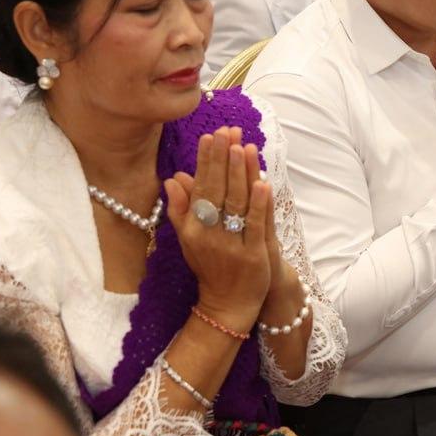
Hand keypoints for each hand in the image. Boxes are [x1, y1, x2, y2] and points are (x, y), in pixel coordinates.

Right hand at [164, 127, 279, 331]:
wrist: (227, 305)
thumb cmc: (209, 266)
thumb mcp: (189, 239)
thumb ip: (181, 209)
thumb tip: (173, 178)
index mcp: (193, 228)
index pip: (200, 187)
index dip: (205, 161)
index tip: (210, 135)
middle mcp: (209, 234)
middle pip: (218, 190)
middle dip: (223, 158)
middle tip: (227, 130)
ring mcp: (232, 245)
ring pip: (237, 203)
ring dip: (240, 174)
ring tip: (243, 146)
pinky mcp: (254, 255)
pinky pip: (256, 225)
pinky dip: (259, 204)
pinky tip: (262, 182)